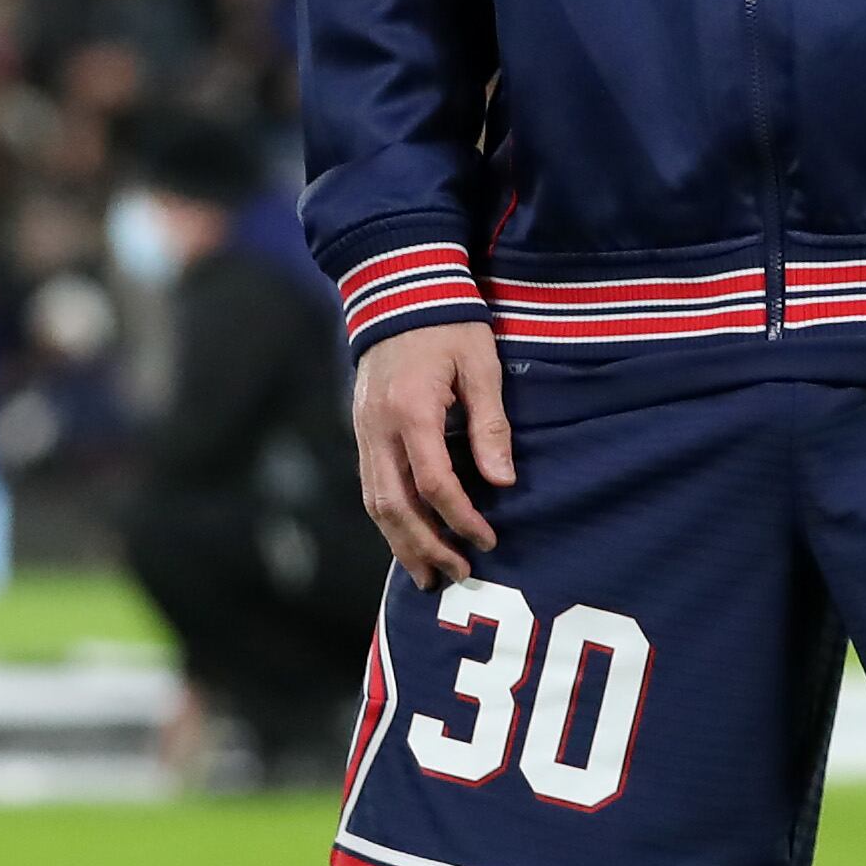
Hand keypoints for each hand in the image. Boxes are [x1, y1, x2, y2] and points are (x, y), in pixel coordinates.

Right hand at [350, 321, 513, 590]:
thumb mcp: (480, 365)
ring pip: (375, 503)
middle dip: (426, 546)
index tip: (488, 539)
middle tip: (458, 574)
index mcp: (412, 411)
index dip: (462, 518)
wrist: (399, 289)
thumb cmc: (448, 325)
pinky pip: (370, 487)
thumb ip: (490, 424)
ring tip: (428, 575)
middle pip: (395, 506)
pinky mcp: (362, 431)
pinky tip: (407, 539)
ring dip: (401, 543)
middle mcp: (379, 429)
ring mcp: (364, 432)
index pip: (434, 483)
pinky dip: (388, 520)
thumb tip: (503, 481)